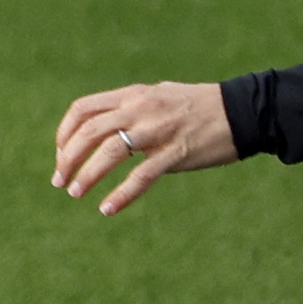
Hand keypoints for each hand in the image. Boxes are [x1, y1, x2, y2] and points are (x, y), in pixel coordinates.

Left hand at [52, 82, 238, 214]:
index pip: (84, 109)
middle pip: (90, 131)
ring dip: (87, 175)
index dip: (65, 134)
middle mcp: (142, 108)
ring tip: (75, 193)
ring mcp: (159, 129)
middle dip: (67, 157)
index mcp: (135, 95)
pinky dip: (122, 194)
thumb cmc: (199, 107)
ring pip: (111, 150)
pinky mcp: (177, 151)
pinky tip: (108, 209)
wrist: (242, 111)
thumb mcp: (160, 97)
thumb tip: (104, 129)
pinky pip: (142, 175)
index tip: (62, 156)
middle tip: (60, 181)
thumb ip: (132, 109)